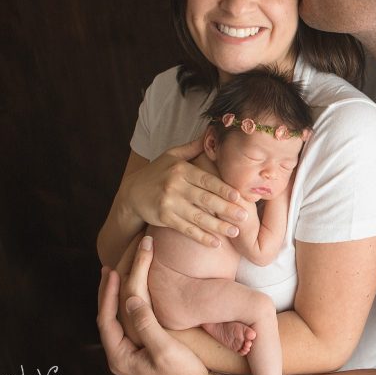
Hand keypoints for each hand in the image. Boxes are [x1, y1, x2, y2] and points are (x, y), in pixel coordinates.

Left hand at [97, 236, 215, 374]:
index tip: (112, 272)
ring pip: (117, 322)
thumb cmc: (184, 374)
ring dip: (116, 299)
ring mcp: (130, 356)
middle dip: (107, 293)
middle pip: (107, 319)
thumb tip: (130, 299)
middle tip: (108, 269)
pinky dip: (129, 308)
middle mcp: (120, 357)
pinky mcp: (141, 353)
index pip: (106, 320)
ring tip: (116, 277)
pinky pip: (128, 326)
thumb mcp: (164, 350)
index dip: (107, 294)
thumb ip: (146, 325)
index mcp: (120, 358)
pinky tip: (134, 297)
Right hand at [121, 138, 247, 247]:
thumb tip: (211, 132)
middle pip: (205, 199)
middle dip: (226, 209)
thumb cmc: (157, 172)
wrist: (131, 193)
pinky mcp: (164, 218)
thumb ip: (193, 147)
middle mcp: (175, 186)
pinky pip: (186, 229)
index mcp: (181, 169)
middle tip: (244, 216)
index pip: (206, 180)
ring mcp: (169, 203)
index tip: (239, 196)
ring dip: (217, 226)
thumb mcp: (172, 155)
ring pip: (197, 217)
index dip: (223, 189)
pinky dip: (200, 236)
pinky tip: (215, 242)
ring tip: (234, 232)